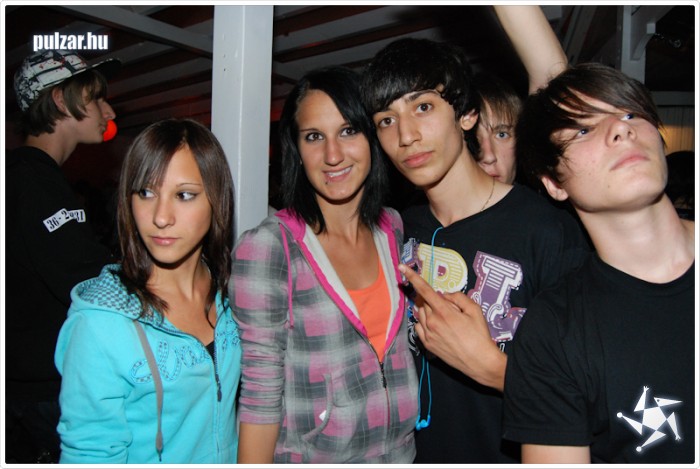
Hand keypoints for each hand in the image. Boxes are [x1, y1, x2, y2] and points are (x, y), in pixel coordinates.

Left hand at [400, 264, 505, 390]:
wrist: (479, 361)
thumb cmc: (480, 334)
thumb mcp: (475, 310)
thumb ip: (457, 297)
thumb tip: (443, 295)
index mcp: (444, 312)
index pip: (424, 290)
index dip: (412, 277)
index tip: (402, 267)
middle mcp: (432, 322)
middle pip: (424, 302)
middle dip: (432, 300)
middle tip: (449, 308)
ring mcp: (428, 334)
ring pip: (420, 314)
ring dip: (428, 310)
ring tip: (446, 319)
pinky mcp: (427, 344)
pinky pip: (419, 327)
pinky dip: (424, 322)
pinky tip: (436, 326)